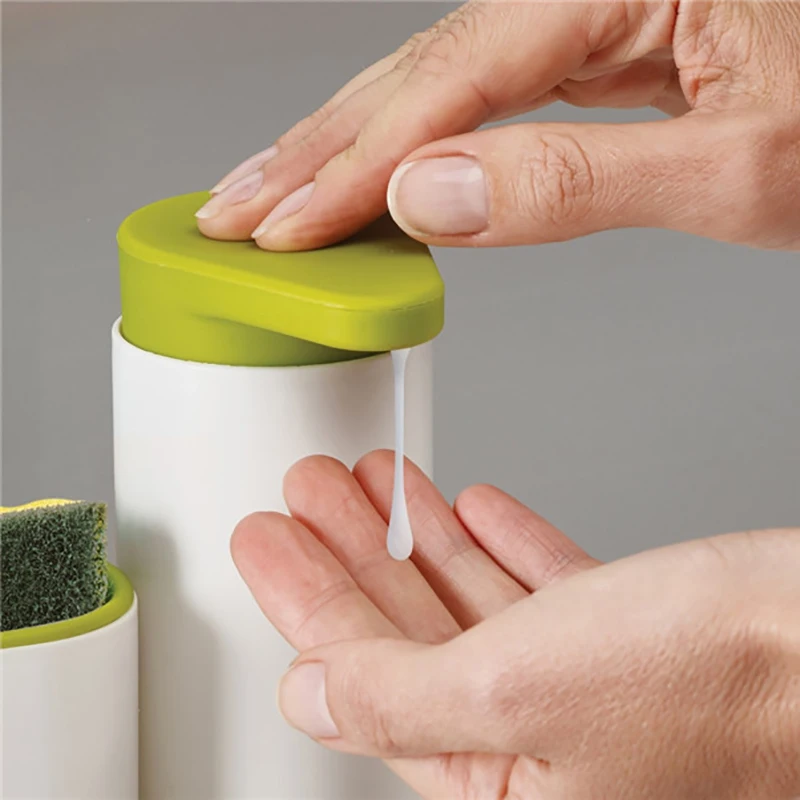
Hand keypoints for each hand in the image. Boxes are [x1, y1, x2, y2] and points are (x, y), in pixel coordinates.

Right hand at [197, 0, 799, 251]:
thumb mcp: (738, 169)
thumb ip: (579, 182)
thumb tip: (435, 195)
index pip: (453, 81)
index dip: (357, 165)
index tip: (286, 226)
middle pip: (417, 68)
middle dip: (316, 150)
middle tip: (233, 211)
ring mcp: (583, 16)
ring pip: (431, 81)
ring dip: (343, 146)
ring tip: (272, 193)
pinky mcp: (588, 53)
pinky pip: (473, 100)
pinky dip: (409, 146)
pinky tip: (367, 176)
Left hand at [231, 451, 799, 799]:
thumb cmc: (713, 678)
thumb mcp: (515, 692)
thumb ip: (397, 700)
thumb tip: (309, 698)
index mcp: (503, 792)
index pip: (362, 686)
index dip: (302, 602)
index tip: (265, 540)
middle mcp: (540, 750)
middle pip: (407, 637)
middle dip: (348, 554)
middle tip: (303, 495)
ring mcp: (584, 689)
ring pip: (466, 603)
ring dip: (412, 536)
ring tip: (363, 482)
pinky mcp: (624, 639)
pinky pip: (533, 588)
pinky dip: (494, 545)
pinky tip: (464, 507)